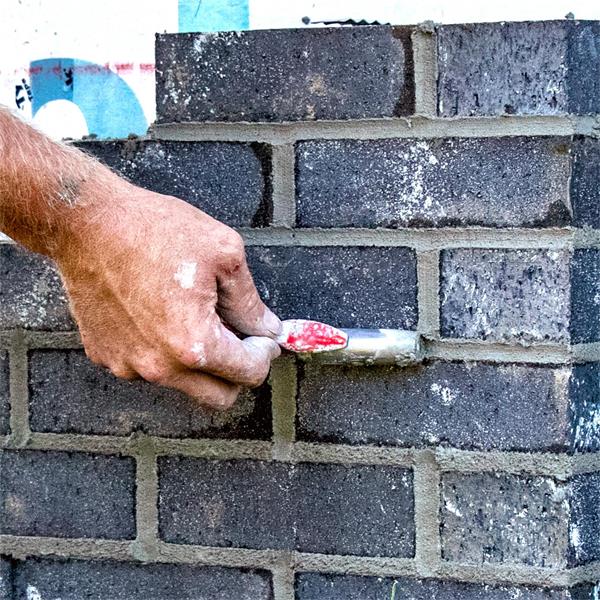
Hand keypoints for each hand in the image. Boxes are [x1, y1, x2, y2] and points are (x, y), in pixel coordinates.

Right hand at [53, 178, 281, 408]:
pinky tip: (160, 312)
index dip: (265, 352)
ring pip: (184, 383)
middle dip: (237, 370)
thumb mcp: (224, 254)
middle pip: (219, 396)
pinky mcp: (106, 356)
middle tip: (238, 336)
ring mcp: (128, 365)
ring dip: (199, 361)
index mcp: (193, 345)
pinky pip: (148, 366)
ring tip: (194, 314)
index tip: (262, 336)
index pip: (249, 374)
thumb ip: (251, 303)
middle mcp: (159, 366)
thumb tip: (267, 329)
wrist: (88, 223)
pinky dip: (163, 350)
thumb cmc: (153, 230)